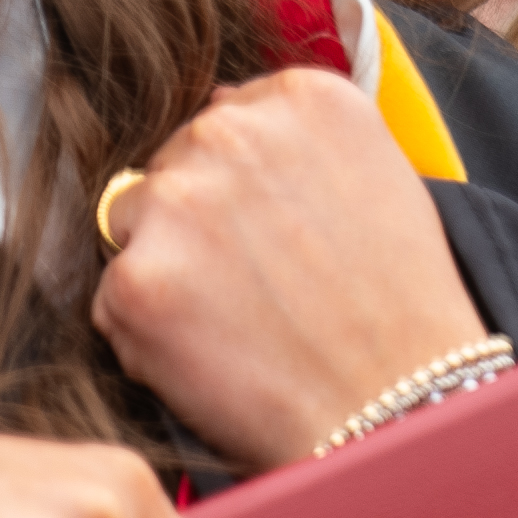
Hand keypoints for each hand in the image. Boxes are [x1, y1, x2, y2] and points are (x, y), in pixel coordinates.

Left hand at [94, 67, 487, 470]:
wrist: (403, 418)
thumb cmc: (399, 312)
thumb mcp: (375, 180)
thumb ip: (290, 137)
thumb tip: (216, 105)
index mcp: (298, 99)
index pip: (225, 116)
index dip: (243, 184)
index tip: (275, 230)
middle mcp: (229, 132)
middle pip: (172, 163)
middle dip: (198, 220)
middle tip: (259, 286)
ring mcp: (176, 203)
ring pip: (132, 222)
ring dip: (165, 266)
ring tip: (239, 322)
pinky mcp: (136, 280)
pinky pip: (114, 296)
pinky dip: (148, 332)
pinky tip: (214, 356)